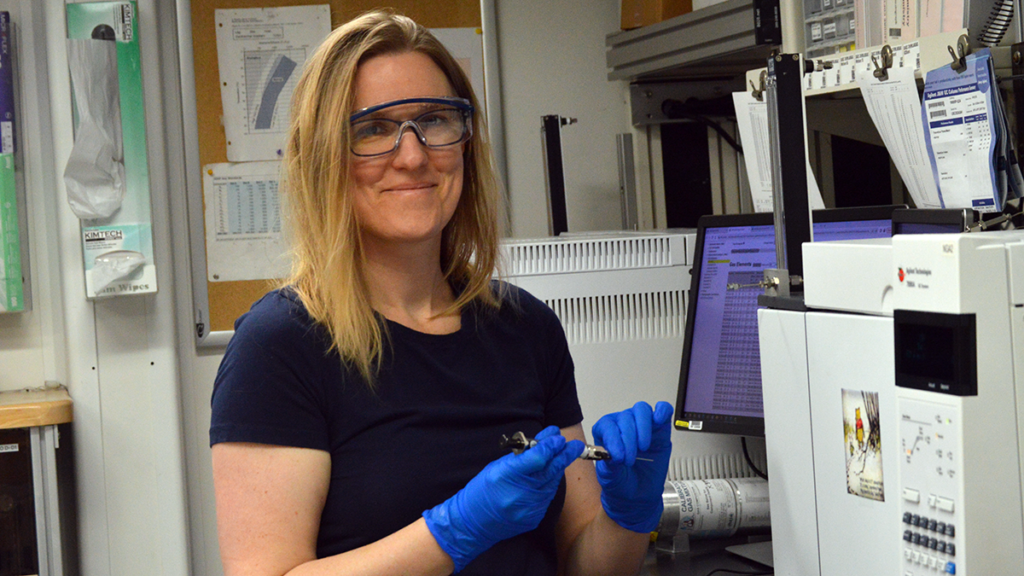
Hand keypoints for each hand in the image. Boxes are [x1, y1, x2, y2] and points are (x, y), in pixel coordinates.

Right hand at [423, 426, 583, 571]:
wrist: (473, 523)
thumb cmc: (481, 491)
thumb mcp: (496, 467)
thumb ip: (520, 456)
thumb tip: (542, 442)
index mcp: (506, 475)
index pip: (537, 457)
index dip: (550, 445)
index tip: (558, 437)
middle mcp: (519, 493)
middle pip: (550, 470)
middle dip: (564, 455)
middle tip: (574, 445)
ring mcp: (528, 508)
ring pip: (551, 483)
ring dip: (558, 469)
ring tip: (563, 457)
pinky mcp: (533, 518)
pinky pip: (547, 497)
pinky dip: (549, 485)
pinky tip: (549, 476)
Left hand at [591, 401, 672, 532]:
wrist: (638, 496)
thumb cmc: (620, 484)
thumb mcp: (610, 479)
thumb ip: (609, 467)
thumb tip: (612, 455)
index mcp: (606, 433)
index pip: (607, 425)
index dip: (613, 438)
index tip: (618, 456)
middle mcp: (623, 425)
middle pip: (625, 417)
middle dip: (628, 438)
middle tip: (630, 460)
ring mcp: (642, 426)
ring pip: (641, 410)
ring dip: (642, 427)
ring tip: (643, 447)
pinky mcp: (660, 430)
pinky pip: (662, 410)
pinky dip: (662, 411)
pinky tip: (660, 420)